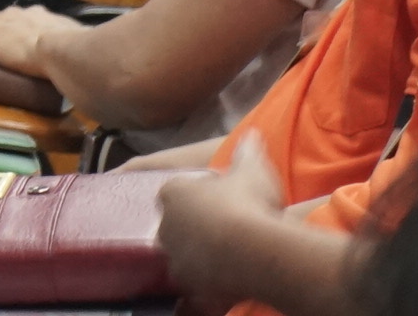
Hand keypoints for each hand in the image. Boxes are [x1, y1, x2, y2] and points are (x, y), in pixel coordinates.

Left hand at [156, 143, 305, 309]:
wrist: (252, 248)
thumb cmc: (248, 202)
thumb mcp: (252, 169)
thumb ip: (247, 151)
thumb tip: (252, 134)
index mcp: (172, 194)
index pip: (175, 194)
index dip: (197, 198)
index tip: (219, 201)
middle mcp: (165, 225)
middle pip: (176, 225)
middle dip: (196, 227)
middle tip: (225, 230)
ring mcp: (174, 256)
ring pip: (183, 255)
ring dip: (201, 255)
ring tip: (231, 256)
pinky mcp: (187, 283)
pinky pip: (194, 282)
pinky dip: (206, 282)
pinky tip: (226, 280)